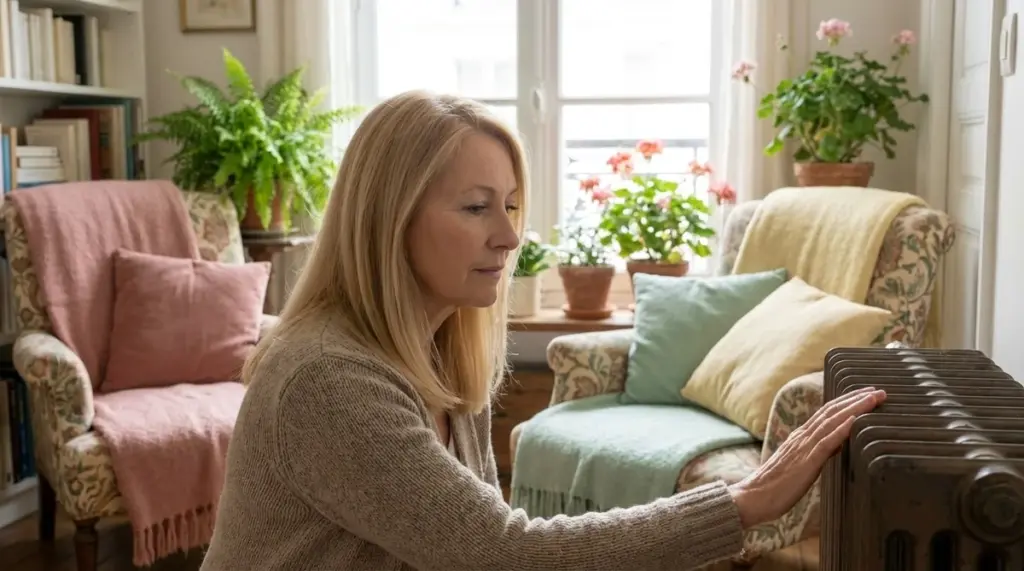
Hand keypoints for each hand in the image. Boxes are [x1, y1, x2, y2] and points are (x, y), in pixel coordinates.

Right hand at [727, 386, 885, 527]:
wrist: (754, 497)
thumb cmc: (775, 487)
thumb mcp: (801, 466)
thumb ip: (819, 453)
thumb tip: (839, 444)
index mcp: (800, 437)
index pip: (827, 413)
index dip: (847, 401)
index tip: (867, 394)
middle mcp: (802, 437)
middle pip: (832, 411)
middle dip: (856, 399)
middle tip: (878, 390)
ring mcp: (803, 447)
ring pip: (832, 421)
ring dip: (855, 407)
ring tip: (874, 398)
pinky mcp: (806, 462)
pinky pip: (827, 442)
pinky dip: (842, 429)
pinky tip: (856, 420)